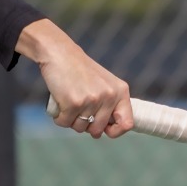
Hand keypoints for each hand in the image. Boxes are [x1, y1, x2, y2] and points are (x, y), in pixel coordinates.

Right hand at [16, 18, 130, 138]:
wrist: (59, 53)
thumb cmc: (79, 69)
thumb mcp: (104, 83)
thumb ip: (109, 104)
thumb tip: (107, 131)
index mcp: (120, 91)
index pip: (127, 124)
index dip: (115, 132)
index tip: (104, 130)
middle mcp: (109, 96)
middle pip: (97, 130)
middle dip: (85, 125)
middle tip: (78, 110)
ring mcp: (92, 100)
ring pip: (79, 128)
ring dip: (70, 120)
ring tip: (68, 102)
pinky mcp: (73, 103)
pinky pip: (64, 123)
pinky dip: (59, 117)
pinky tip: (59, 102)